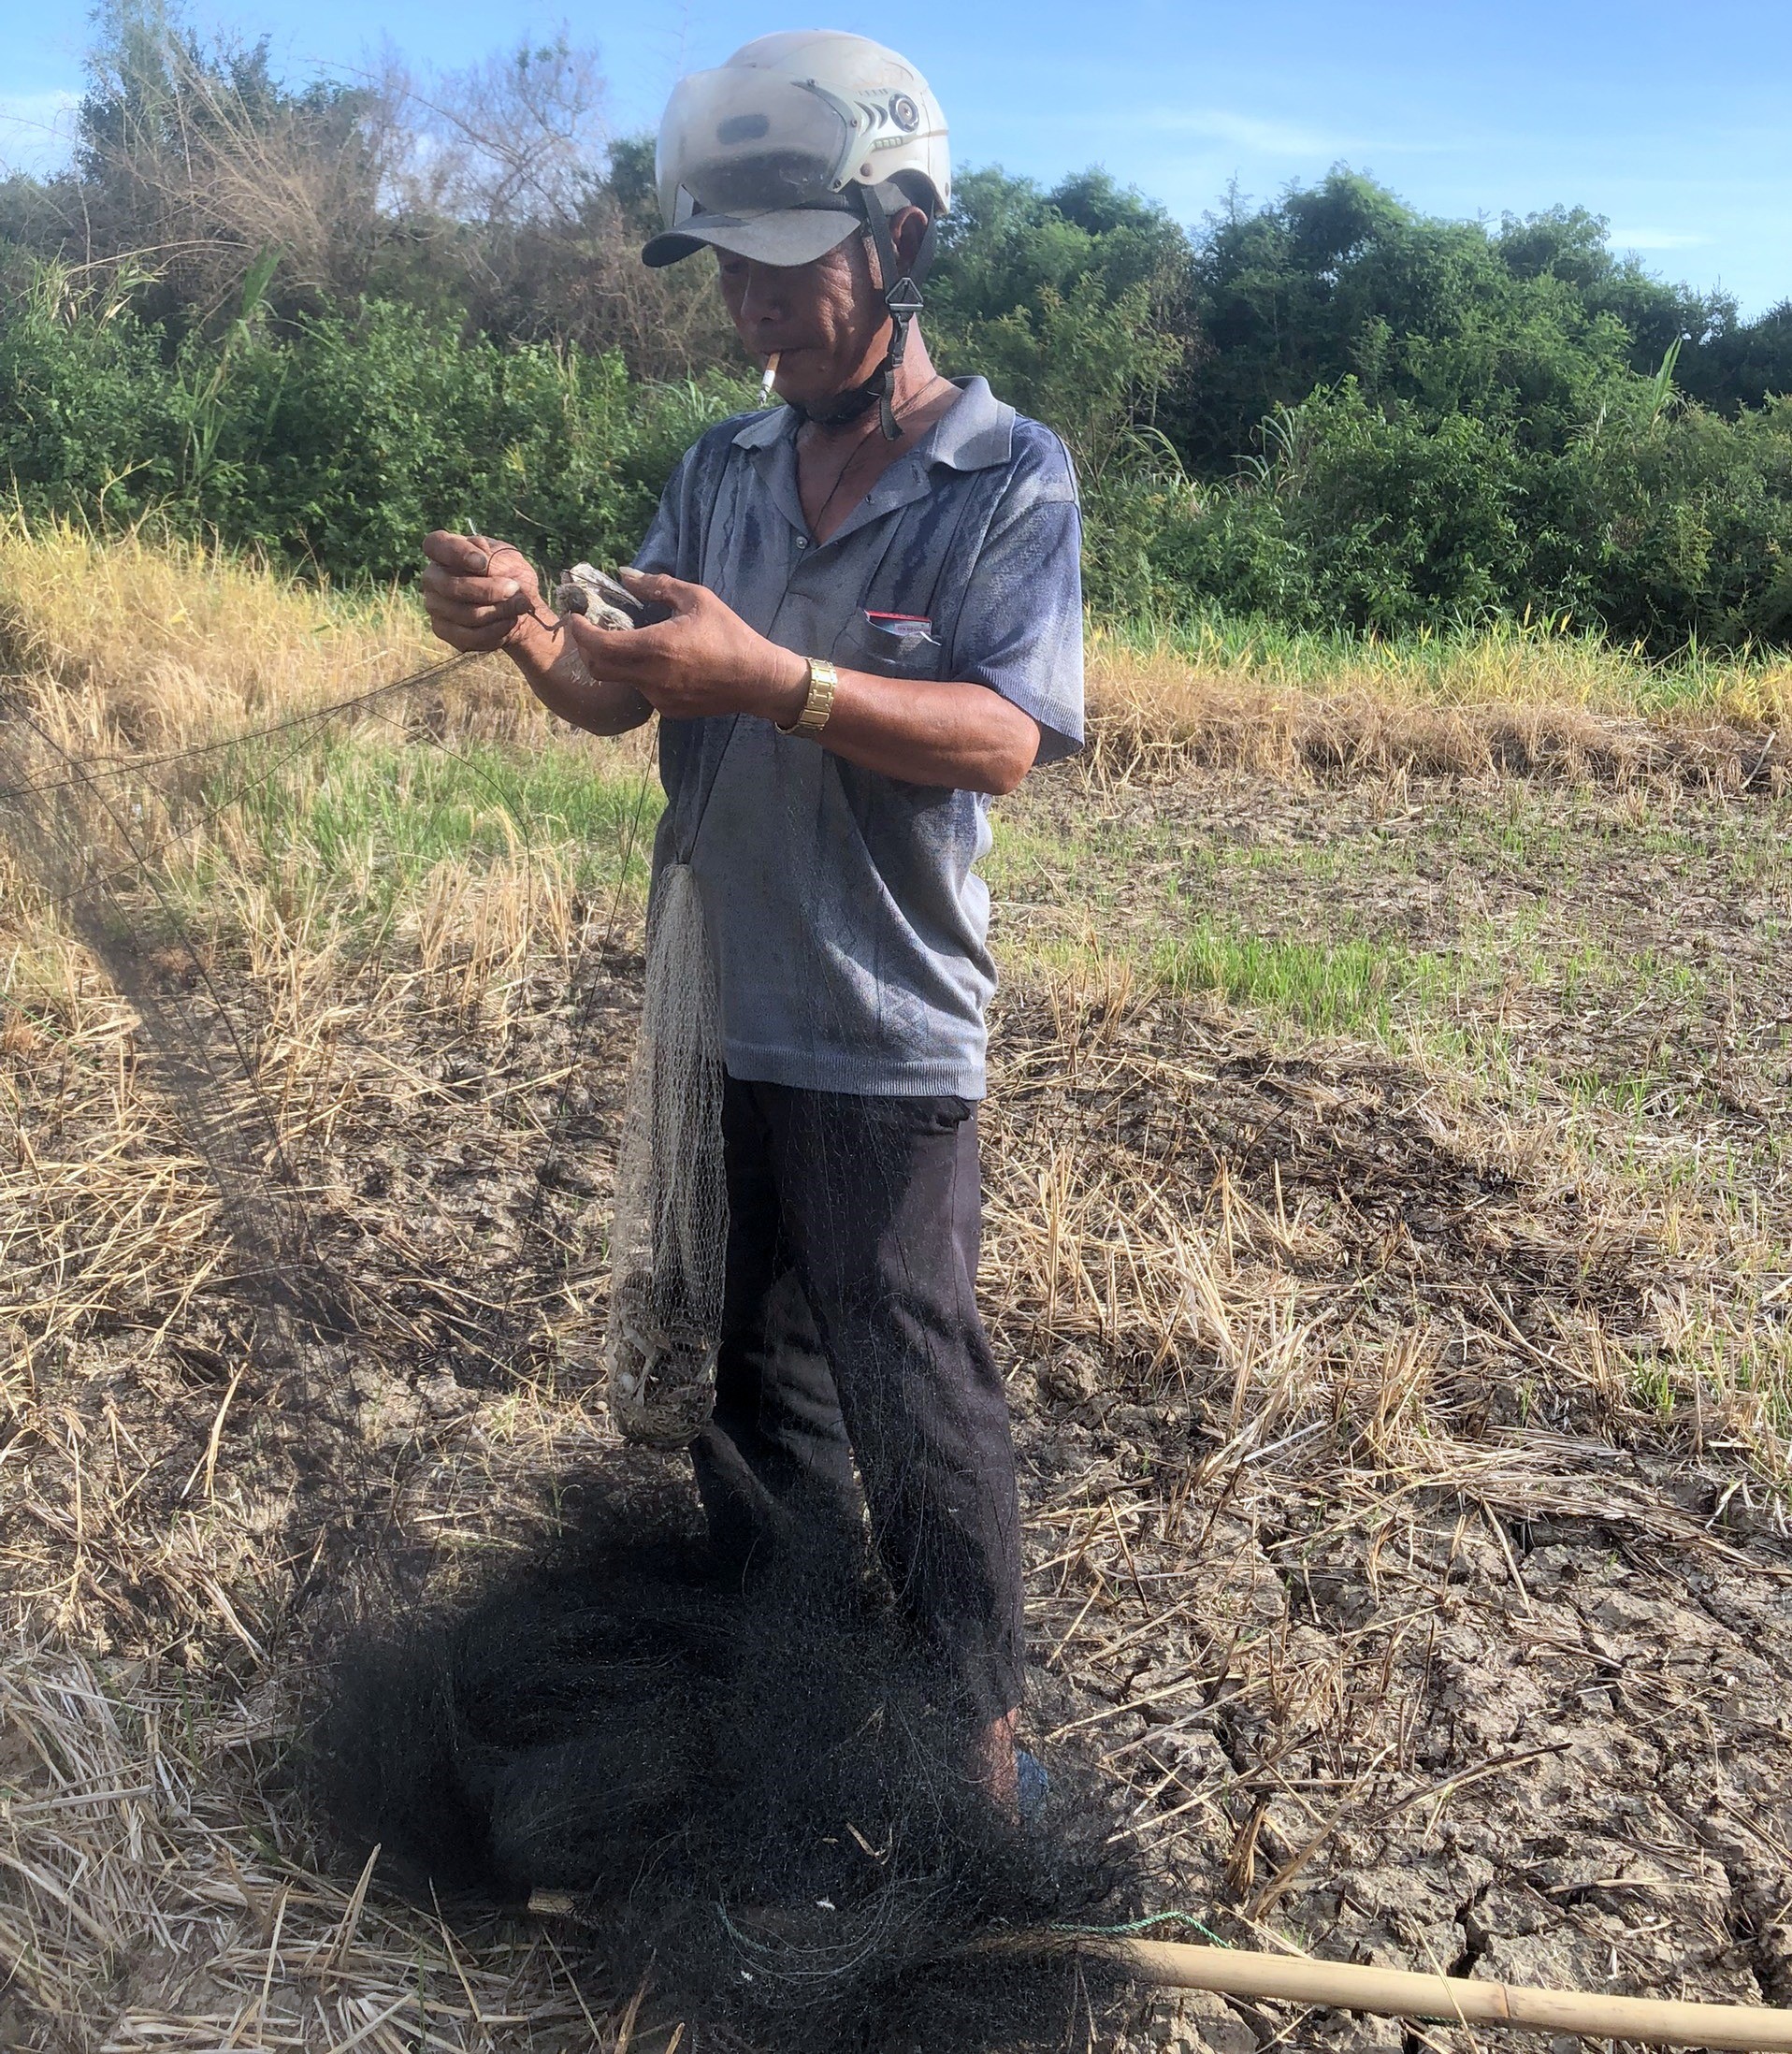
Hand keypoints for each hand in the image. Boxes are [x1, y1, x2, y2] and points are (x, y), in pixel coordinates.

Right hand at [420, 531, 548, 652]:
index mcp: (444, 549)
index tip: (483, 563)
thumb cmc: (510, 574)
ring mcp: (434, 604)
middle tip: (515, 589)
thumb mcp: (509, 559)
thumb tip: (483, 564)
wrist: (516, 605)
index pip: (434, 544)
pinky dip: (495, 631)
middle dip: (489, 591)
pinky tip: (509, 622)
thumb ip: (493, 559)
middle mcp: (433, 577)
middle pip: (451, 587)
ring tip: (519, 606)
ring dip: (498, 612)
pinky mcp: (442, 630)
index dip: (457, 553)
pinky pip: (468, 636)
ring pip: (464, 614)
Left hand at [561, 569, 807, 724]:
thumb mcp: (697, 599)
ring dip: (615, 662)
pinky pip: (643, 691)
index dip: (580, 631)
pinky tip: (656, 662)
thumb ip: (657, 586)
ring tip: (624, 642)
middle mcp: (651, 678)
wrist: (758, 679)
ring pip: (621, 681)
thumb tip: (626, 575)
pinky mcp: (669, 710)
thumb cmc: (730, 634)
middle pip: (598, 669)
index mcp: (655, 647)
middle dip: (587, 649)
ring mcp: (659, 699)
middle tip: (588, 631)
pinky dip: (639, 675)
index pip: (598, 645)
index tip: (576, 617)